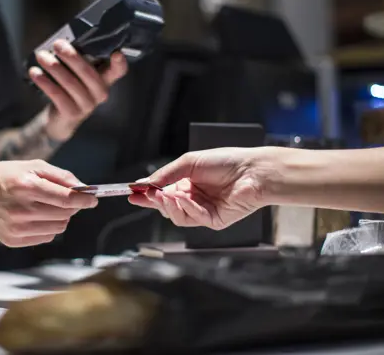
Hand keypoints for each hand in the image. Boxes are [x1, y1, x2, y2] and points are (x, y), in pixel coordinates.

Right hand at [0, 160, 97, 246]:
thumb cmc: (3, 176)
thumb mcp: (31, 166)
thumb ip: (60, 176)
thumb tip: (83, 187)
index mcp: (27, 187)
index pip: (67, 199)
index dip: (85, 199)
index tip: (93, 199)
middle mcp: (22, 210)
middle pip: (65, 214)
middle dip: (72, 206)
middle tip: (65, 198)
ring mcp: (17, 228)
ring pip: (59, 227)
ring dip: (61, 217)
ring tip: (47, 206)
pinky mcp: (14, 240)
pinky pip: (46, 237)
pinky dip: (48, 227)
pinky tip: (36, 216)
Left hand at [29, 40, 127, 140]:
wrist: (60, 119)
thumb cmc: (69, 89)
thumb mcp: (77, 74)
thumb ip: (77, 59)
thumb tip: (63, 41)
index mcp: (105, 79)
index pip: (118, 71)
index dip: (119, 63)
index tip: (116, 53)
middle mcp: (100, 93)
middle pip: (89, 73)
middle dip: (72, 57)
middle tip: (57, 44)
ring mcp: (87, 105)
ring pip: (70, 83)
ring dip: (54, 67)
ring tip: (41, 56)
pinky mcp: (72, 113)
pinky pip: (57, 95)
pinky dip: (45, 82)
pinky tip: (35, 72)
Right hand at [128, 149, 266, 229]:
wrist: (252, 171)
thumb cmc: (225, 162)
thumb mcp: (189, 163)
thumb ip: (165, 175)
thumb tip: (143, 184)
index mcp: (187, 183)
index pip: (162, 192)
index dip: (146, 194)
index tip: (131, 194)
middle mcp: (193, 198)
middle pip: (166, 207)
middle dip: (154, 201)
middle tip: (147, 195)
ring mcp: (203, 211)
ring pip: (177, 216)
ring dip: (169, 206)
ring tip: (167, 194)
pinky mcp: (213, 221)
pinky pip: (193, 218)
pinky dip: (186, 208)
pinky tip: (185, 198)